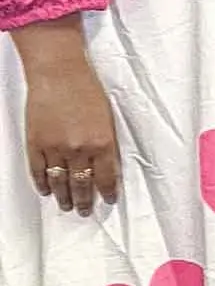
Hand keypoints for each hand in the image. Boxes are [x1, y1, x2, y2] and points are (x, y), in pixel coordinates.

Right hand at [18, 50, 120, 216]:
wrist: (59, 74)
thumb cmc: (88, 91)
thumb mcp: (108, 119)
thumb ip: (107, 144)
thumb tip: (107, 167)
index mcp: (103, 143)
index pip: (107, 178)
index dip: (107, 192)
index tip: (108, 200)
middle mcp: (80, 150)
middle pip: (82, 184)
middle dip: (84, 201)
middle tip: (83, 211)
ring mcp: (55, 148)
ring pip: (60, 182)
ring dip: (63, 196)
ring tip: (66, 206)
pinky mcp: (35, 143)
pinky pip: (38, 171)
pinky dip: (42, 184)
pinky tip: (46, 191)